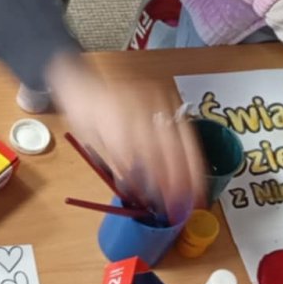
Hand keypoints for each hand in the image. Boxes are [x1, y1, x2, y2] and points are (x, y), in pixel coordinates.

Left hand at [47, 54, 204, 215]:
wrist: (85, 81)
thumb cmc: (86, 117)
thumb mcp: (94, 143)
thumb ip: (119, 164)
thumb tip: (142, 191)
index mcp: (115, 122)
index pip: (141, 155)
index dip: (157, 180)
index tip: (165, 201)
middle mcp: (138, 109)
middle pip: (166, 147)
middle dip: (180, 178)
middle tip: (187, 202)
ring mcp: (154, 101)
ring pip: (181, 137)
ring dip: (191, 166)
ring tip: (198, 190)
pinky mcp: (164, 97)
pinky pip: (183, 127)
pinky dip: (191, 150)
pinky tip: (195, 167)